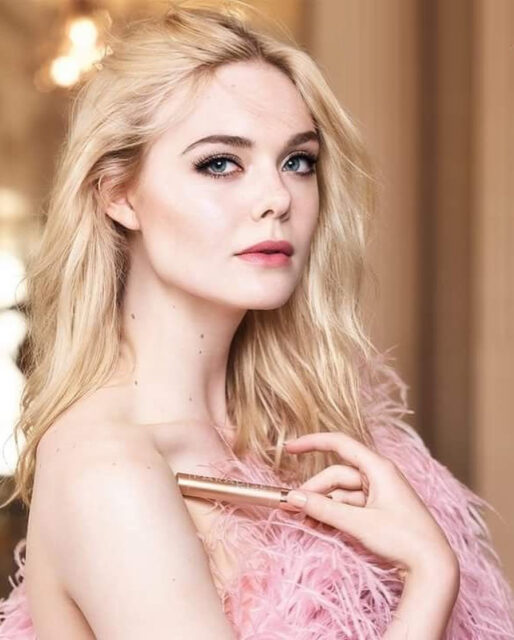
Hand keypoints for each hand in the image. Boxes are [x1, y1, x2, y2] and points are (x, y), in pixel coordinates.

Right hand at [285, 432, 458, 577]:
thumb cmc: (403, 539)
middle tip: (291, 508)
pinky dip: (333, 514)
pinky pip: (349, 507)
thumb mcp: (359, 523)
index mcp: (378, 467)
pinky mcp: (378, 511)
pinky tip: (318, 526)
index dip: (312, 443)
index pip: (339, 444)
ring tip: (303, 522)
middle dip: (314, 490)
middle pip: (336, 475)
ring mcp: (379, 494)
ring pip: (341, 493)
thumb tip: (294, 498)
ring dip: (322, 506)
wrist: (434, 567)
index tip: (289, 448)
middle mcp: (378, 476)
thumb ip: (324, 509)